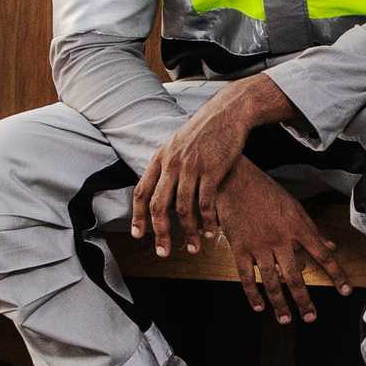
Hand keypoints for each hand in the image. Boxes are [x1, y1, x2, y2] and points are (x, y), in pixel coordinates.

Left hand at [130, 74, 295, 254]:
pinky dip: (207, 221)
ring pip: (182, 209)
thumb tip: (158, 187)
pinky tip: (210, 232)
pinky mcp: (212, 170)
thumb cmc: (203, 131)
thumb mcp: (177, 143)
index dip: (138, 216)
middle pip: (158, 205)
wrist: (227, 113)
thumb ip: (166, 165)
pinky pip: (206, 203)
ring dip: (187, 232)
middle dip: (160, 233)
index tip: (138, 235)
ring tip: (192, 247)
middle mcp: (172, 163)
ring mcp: (191, 167)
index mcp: (160, 158)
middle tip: (163, 252)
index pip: (141, 191)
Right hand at [210, 166, 348, 322]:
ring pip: (272, 281)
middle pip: (296, 276)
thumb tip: (331, 245)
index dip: (336, 274)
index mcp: (298, 227)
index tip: (345, 290)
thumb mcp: (294, 207)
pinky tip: (259, 306)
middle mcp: (281, 239)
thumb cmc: (266, 191)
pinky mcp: (240, 248)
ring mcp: (260, 245)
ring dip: (280, 304)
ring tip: (285, 319)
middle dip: (304, 300)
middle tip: (310, 317)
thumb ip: (312, 230)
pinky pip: (247, 277)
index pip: (322, 255)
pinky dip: (253, 294)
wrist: (235, 180)